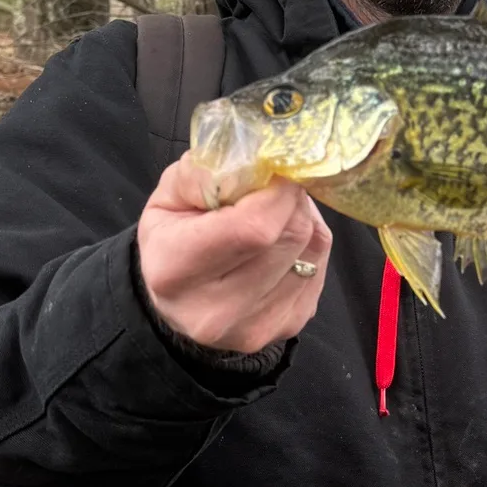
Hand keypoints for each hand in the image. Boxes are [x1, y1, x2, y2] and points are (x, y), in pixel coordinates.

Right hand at [137, 154, 331, 354]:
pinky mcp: (287, 327)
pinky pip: (319, 269)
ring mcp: (257, 326)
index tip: (274, 170)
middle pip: (290, 235)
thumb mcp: (168, 197)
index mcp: (177, 270)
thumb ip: (204, 172)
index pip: (254, 227)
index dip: (276, 190)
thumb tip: (255, 159)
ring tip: (275, 214)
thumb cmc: (172, 242)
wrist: (179, 305)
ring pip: (312, 250)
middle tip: (274, 188)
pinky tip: (283, 242)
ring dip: (302, 219)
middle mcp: (217, 310)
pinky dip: (308, 245)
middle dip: (291, 200)